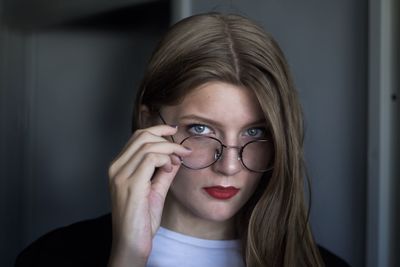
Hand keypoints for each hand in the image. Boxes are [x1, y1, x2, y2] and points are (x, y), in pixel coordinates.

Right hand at [107, 125, 190, 266]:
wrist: (131, 243)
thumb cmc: (141, 220)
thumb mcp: (155, 190)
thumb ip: (164, 172)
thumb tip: (176, 156)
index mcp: (119, 167)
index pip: (137, 137)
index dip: (158, 130)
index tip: (175, 132)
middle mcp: (116, 168)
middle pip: (142, 136)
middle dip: (166, 137)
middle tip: (182, 149)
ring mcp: (120, 175)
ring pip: (148, 145)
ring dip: (169, 149)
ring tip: (178, 160)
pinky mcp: (130, 184)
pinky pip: (150, 158)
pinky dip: (165, 158)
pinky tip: (170, 168)